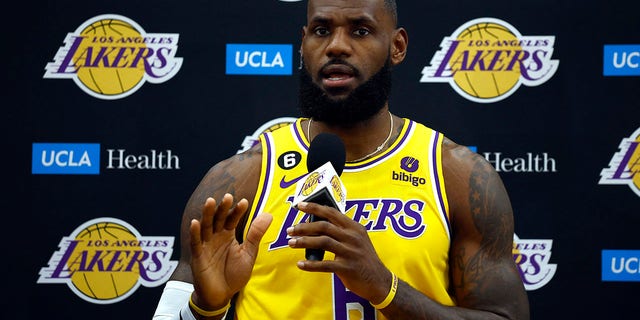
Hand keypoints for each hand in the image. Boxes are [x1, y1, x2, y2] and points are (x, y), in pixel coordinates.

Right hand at [189, 194, 271, 309]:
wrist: (222, 295)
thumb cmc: (234, 274)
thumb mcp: (248, 253)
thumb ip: (255, 235)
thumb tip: (268, 215)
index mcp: (228, 235)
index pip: (232, 219)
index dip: (237, 211)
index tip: (244, 202)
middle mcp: (216, 237)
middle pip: (218, 219)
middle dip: (222, 208)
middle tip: (228, 197)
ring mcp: (206, 245)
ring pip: (206, 226)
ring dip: (207, 214)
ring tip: (210, 201)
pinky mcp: (198, 256)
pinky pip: (195, 242)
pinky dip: (195, 232)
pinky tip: (195, 222)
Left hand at [286, 201, 391, 304]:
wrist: (380, 281)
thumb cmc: (365, 260)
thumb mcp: (358, 240)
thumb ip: (342, 231)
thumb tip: (318, 225)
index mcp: (354, 227)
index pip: (332, 213)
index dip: (314, 207)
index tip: (300, 205)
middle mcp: (353, 237)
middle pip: (324, 226)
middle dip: (304, 227)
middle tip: (290, 230)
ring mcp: (350, 252)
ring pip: (323, 242)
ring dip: (304, 242)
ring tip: (291, 243)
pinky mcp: (347, 267)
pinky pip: (325, 264)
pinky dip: (311, 264)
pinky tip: (301, 264)